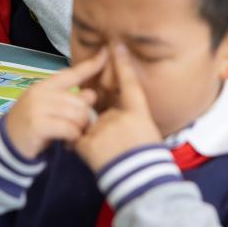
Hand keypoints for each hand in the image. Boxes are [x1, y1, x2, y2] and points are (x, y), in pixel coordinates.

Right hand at [4, 51, 103, 159]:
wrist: (5, 145)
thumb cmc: (32, 125)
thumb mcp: (50, 108)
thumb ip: (70, 100)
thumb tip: (92, 94)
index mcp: (45, 86)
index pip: (72, 73)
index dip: (91, 64)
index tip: (107, 51)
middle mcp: (41, 93)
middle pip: (82, 100)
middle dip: (86, 116)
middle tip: (79, 129)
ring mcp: (38, 108)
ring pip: (78, 114)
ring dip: (80, 129)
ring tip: (73, 136)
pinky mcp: (38, 125)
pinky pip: (70, 129)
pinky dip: (73, 138)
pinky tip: (68, 143)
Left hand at [75, 44, 162, 173]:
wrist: (141, 181)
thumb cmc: (149, 160)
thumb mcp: (148, 134)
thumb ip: (133, 122)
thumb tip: (124, 119)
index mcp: (139, 113)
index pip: (130, 84)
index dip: (122, 64)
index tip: (116, 45)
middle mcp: (121, 116)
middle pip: (103, 112)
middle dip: (103, 127)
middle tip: (116, 145)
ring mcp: (104, 129)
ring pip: (90, 127)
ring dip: (93, 140)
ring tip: (107, 156)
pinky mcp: (89, 143)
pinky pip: (78, 141)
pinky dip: (80, 149)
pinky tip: (94, 159)